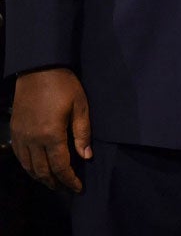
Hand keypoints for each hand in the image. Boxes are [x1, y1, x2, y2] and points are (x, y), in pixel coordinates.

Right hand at [10, 68, 91, 192]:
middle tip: (67, 189)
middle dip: (56, 183)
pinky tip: (37, 169)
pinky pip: (20, 157)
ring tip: (53, 183)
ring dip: (41, 178)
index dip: (70, 180)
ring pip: (29, 167)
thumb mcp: (81, 106)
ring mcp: (21, 137)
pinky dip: (29, 168)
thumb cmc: (64, 86)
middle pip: (43, 171)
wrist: (39, 70)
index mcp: (51, 135)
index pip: (61, 166)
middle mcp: (33, 140)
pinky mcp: (15, 132)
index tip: (78, 188)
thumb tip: (87, 157)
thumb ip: (83, 133)